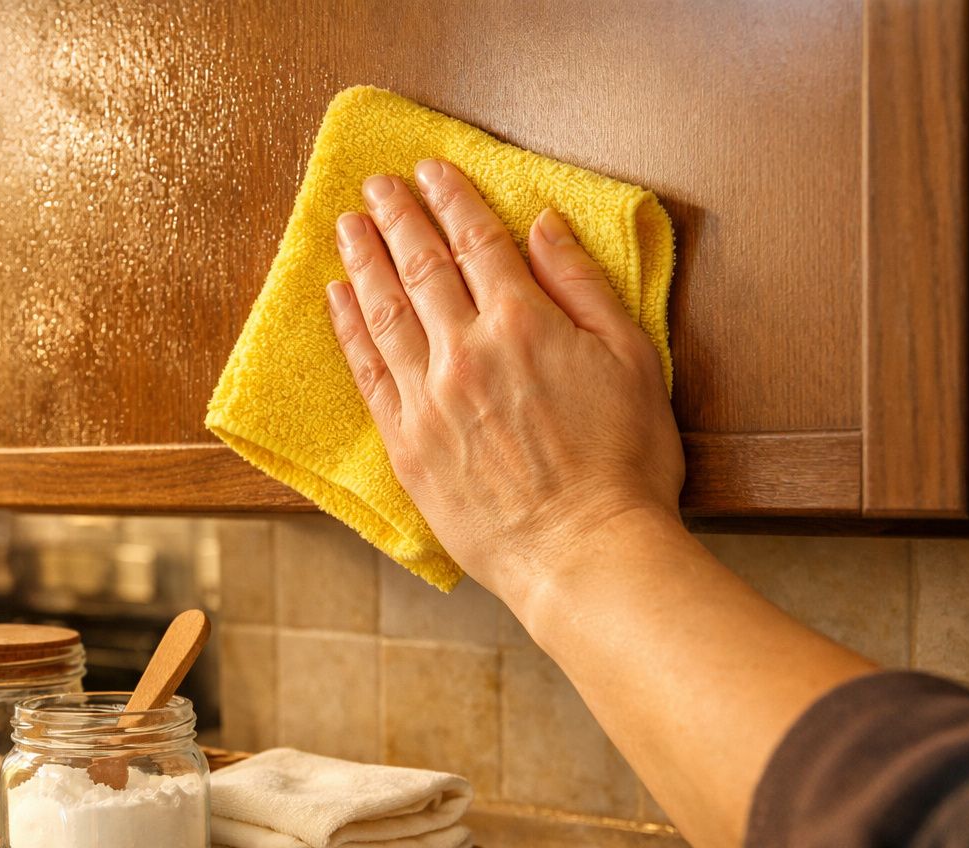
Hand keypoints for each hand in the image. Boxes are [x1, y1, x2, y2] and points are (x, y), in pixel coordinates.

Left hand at [325, 159, 683, 610]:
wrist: (582, 554)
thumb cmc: (623, 465)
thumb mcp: (632, 360)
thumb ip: (582, 286)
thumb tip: (544, 226)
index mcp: (522, 323)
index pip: (475, 242)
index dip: (450, 199)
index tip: (430, 171)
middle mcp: (465, 351)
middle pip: (420, 266)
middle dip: (396, 217)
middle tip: (377, 185)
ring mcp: (428, 398)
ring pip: (383, 310)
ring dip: (362, 261)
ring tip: (348, 226)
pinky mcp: (405, 443)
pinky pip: (366, 370)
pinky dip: (347, 328)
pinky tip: (336, 298)